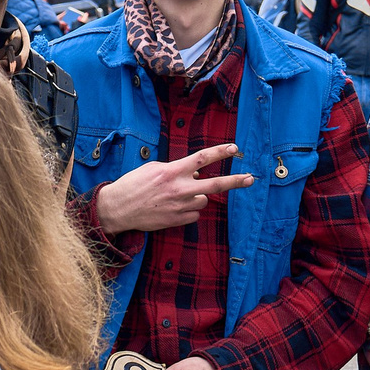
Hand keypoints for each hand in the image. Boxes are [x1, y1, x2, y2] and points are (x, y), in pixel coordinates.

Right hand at [92, 144, 251, 234]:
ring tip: (177, 196)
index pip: (202, 158)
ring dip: (196, 196)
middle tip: (251, 178)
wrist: (118, 209)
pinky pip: (194, 213)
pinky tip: (172, 207)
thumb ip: (177, 169)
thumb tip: (196, 174)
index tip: (234, 148)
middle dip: (235, 181)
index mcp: (172, 172)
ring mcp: (180, 206)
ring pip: (203, 200)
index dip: (220, 152)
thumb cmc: (133, 185)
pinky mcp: (178, 220)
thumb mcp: (153, 169)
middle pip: (215, 185)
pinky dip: (188, 209)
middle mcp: (179, 189)